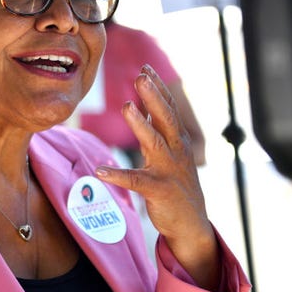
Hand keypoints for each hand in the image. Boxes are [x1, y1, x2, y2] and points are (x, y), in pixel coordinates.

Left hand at [95, 64, 219, 289]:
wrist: (192, 223)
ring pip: (154, 142)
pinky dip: (118, 175)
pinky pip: (135, 181)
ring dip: (139, 124)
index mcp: (178, 141)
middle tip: (141, 76)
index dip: (158, 88)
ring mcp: (169, 170)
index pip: (169, 108)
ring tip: (125, 107)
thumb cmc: (176, 184)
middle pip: (165, 119)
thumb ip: (155, 129)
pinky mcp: (159, 191)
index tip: (146, 67)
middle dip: (153, 96)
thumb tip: (138, 104)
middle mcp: (176, 151)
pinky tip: (100, 171)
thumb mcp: (169, 153)